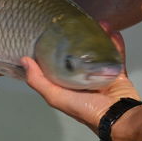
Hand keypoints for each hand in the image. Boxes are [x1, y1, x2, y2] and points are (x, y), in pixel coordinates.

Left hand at [21, 22, 139, 134]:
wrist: (116, 116)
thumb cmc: (85, 109)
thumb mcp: (55, 96)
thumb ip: (38, 81)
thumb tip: (24, 61)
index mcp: (68, 84)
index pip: (59, 63)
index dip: (56, 48)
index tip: (56, 31)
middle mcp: (83, 79)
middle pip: (81, 54)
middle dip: (82, 38)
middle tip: (82, 23)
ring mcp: (101, 76)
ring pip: (100, 52)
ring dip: (101, 37)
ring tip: (101, 24)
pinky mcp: (116, 74)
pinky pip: (117, 56)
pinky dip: (116, 45)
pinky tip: (114, 33)